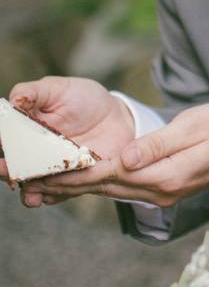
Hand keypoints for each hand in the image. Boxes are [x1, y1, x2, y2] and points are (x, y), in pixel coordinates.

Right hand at [0, 77, 135, 205]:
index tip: (0, 143)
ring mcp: (53, 168)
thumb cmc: (83, 98)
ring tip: (30, 195)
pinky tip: (50, 197)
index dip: (2, 142)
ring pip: (35, 184)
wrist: (118, 116)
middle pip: (15, 166)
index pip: (7, 139)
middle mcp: (34, 152)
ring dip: (29, 191)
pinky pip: (61, 192)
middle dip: (8, 172)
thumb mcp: (58, 89)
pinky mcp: (73, 179)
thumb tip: (14, 99)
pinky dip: (54, 196)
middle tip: (5, 172)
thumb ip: (34, 93)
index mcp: (25, 130)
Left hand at [21, 103, 208, 207]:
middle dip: (65, 184)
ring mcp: (161, 193)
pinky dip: (96, 186)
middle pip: (104, 187)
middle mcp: (160, 190)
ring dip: (76, 188)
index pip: (110, 174)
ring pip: (109, 191)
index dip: (74, 171)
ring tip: (42, 187)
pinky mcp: (162, 189)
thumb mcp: (193, 127)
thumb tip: (126, 158)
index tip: (43, 171)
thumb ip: (158, 144)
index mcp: (165, 175)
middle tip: (26, 183)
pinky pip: (121, 189)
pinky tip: (78, 184)